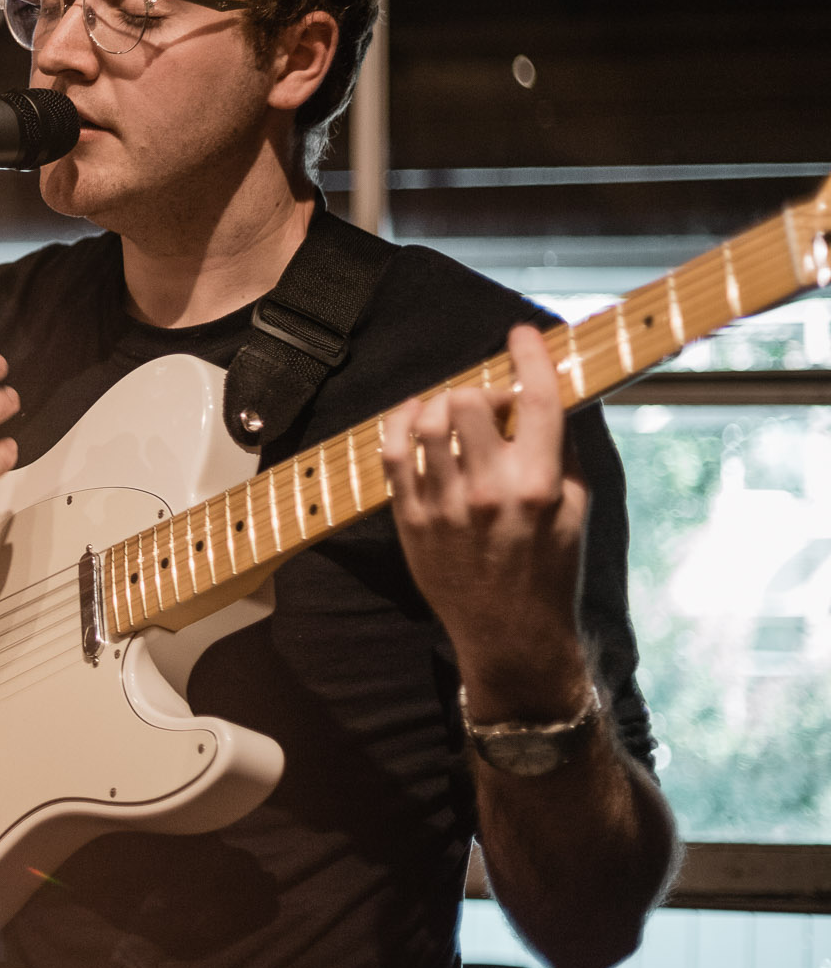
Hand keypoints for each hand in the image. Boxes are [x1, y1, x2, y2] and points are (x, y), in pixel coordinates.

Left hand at [380, 324, 592, 720]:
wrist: (510, 634)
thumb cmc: (548, 569)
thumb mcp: (576, 511)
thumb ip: (562, 453)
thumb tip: (547, 399)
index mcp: (541, 485)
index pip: (537, 401)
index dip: (529, 356)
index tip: (522, 334)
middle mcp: (490, 491)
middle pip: (467, 401)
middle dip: (478, 392)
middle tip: (488, 406)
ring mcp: (444, 505)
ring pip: (425, 422)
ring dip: (438, 406)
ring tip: (451, 414)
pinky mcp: (410, 519)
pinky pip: (391, 453)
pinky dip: (400, 424)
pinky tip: (412, 418)